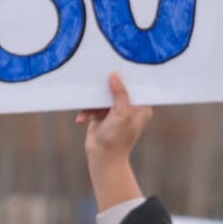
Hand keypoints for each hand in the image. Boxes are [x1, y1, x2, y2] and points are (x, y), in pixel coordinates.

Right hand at [77, 72, 151, 209]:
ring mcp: (115, 111)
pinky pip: (93, 105)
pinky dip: (87, 111)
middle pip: (117, 89)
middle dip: (106, 89)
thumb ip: (120, 93)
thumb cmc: (117, 138)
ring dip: (94, 104)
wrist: (102, 157)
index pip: (135, 86)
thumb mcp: (122, 113)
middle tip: (97, 81)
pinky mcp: (101, 115)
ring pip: (102, 96)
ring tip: (92, 114)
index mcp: (140, 107)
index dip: (126, 77)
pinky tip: (82, 119)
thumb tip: (115, 75)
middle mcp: (129, 107)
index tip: (116, 66)